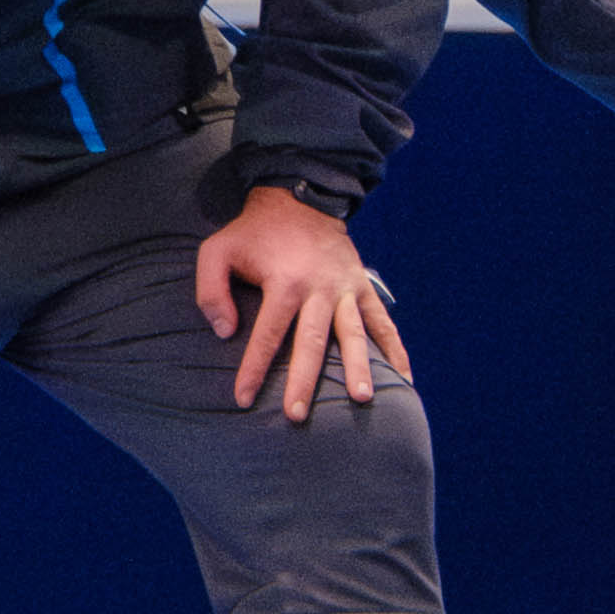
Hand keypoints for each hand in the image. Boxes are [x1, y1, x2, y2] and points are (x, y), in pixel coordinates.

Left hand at [200, 186, 389, 421]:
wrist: (300, 197)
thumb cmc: (253, 232)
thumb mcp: (217, 250)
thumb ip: (210, 290)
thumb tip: (224, 332)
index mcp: (284, 282)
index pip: (267, 334)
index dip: (253, 368)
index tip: (243, 399)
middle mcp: (318, 288)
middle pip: (311, 342)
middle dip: (304, 380)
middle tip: (296, 415)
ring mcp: (345, 288)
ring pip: (353, 334)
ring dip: (359, 367)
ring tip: (362, 398)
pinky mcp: (362, 287)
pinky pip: (382, 322)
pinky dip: (395, 349)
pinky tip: (404, 378)